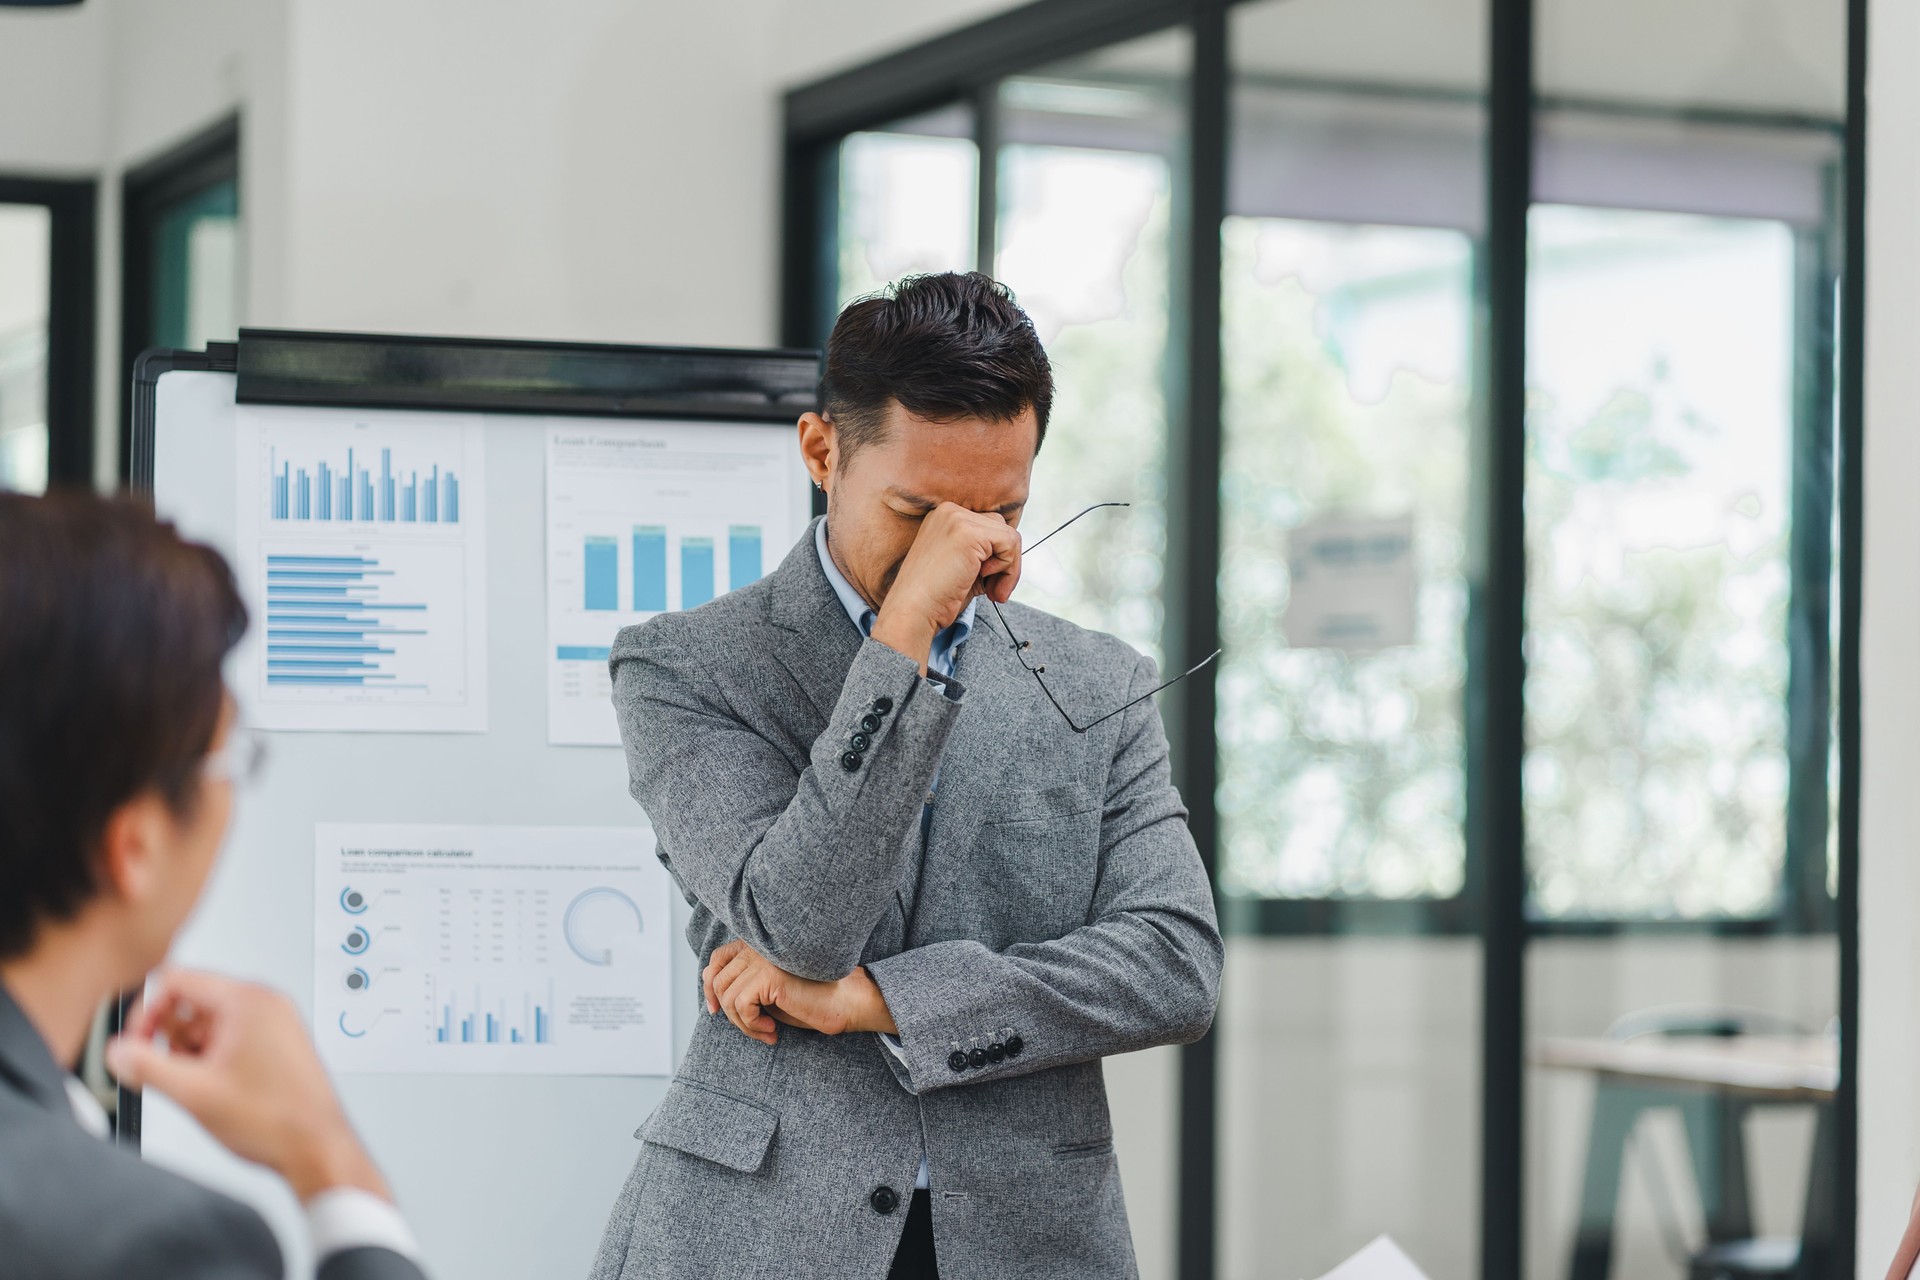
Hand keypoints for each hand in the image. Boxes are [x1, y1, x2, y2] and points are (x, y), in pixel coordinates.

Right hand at [105, 969, 389, 1203]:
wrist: (316, 1148)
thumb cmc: (275, 1120)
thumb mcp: (194, 1092)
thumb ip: (146, 1067)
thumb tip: (118, 1052)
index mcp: (248, 1001)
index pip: (178, 980)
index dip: (146, 1011)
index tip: (135, 1043)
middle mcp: (265, 1004)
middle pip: (192, 1002)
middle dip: (170, 1039)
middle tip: (169, 1073)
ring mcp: (273, 1024)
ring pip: (207, 1025)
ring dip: (189, 1054)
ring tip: (199, 1088)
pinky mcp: (275, 1044)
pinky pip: (228, 1039)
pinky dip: (210, 1061)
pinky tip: (214, 1090)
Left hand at [701, 940, 895, 1044]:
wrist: (848, 1002)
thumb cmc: (813, 999)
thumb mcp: (770, 992)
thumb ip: (744, 985)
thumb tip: (712, 992)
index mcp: (760, 944)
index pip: (718, 958)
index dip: (709, 986)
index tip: (716, 1011)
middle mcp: (759, 945)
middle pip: (718, 980)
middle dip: (728, 1013)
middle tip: (753, 1029)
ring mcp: (764, 958)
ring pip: (728, 996)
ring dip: (743, 1024)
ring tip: (767, 1032)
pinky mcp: (770, 975)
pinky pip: (741, 1005)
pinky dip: (751, 1024)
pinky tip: (772, 1030)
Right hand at [871, 503, 1019, 671]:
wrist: (913, 612)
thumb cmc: (935, 598)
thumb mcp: (963, 567)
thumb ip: (985, 553)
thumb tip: (1013, 552)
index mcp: (944, 517)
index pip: (987, 526)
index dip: (996, 556)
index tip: (990, 584)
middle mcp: (949, 511)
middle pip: (1000, 527)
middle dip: (1006, 562)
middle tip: (995, 592)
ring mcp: (958, 518)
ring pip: (1009, 535)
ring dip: (1010, 568)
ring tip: (994, 592)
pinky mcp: (969, 532)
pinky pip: (1010, 542)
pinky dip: (1008, 568)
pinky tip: (988, 584)